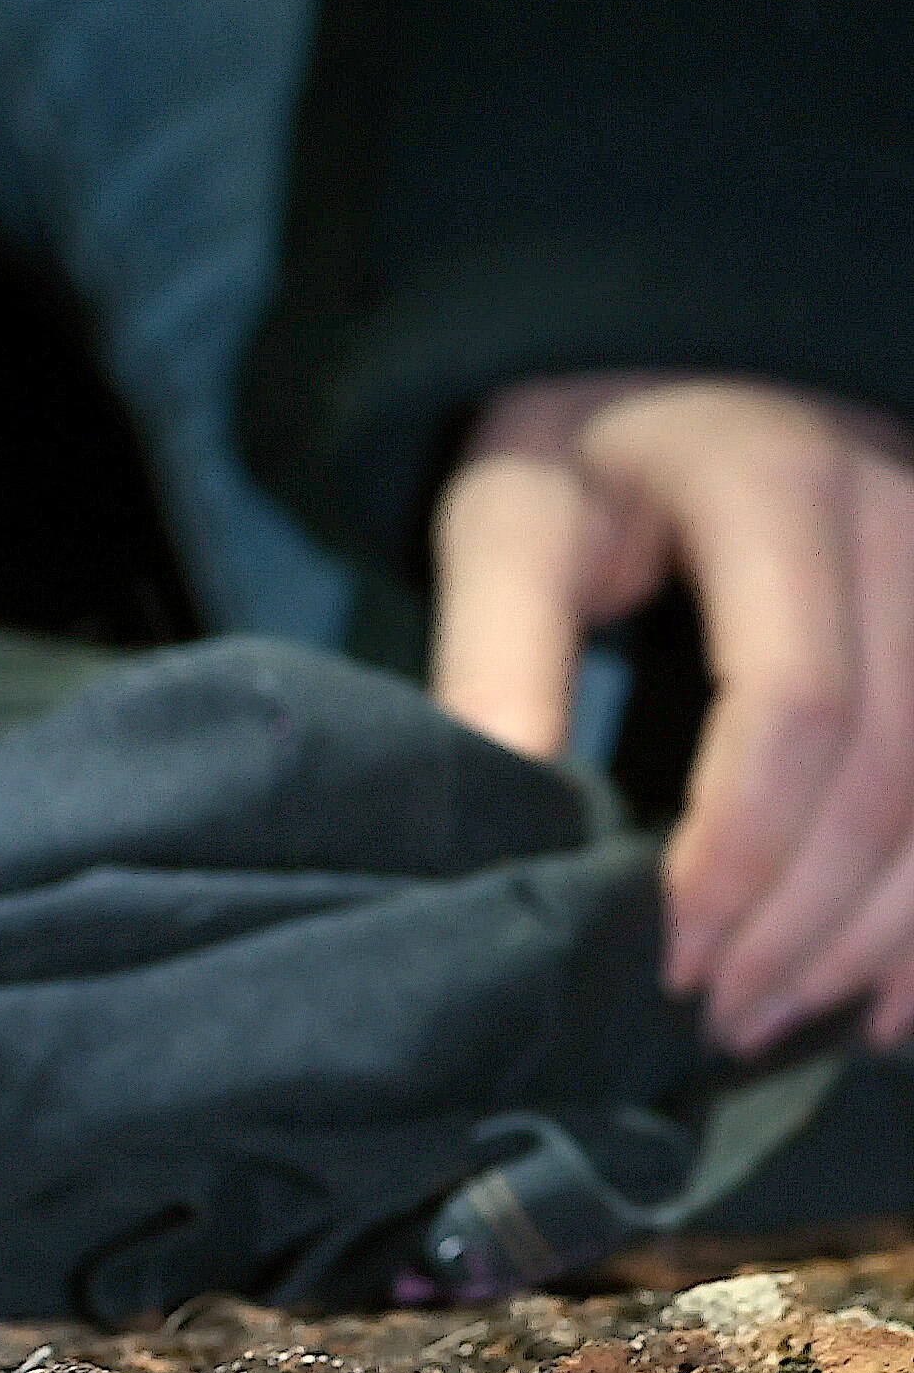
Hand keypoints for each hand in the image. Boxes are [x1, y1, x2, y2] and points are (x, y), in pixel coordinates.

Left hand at [433, 374, 913, 1051]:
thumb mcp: (506, 520)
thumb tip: (503, 823)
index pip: (797, 708)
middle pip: (899, 768)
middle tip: (712, 1021)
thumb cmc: (578, 440)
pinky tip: (892, 1001)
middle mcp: (911, 528)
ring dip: (888, 934)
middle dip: (809, 919)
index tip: (663, 953)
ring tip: (787, 1026)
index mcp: (778, 492)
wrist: (686, 346)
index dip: (741, 851)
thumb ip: (499, 658)